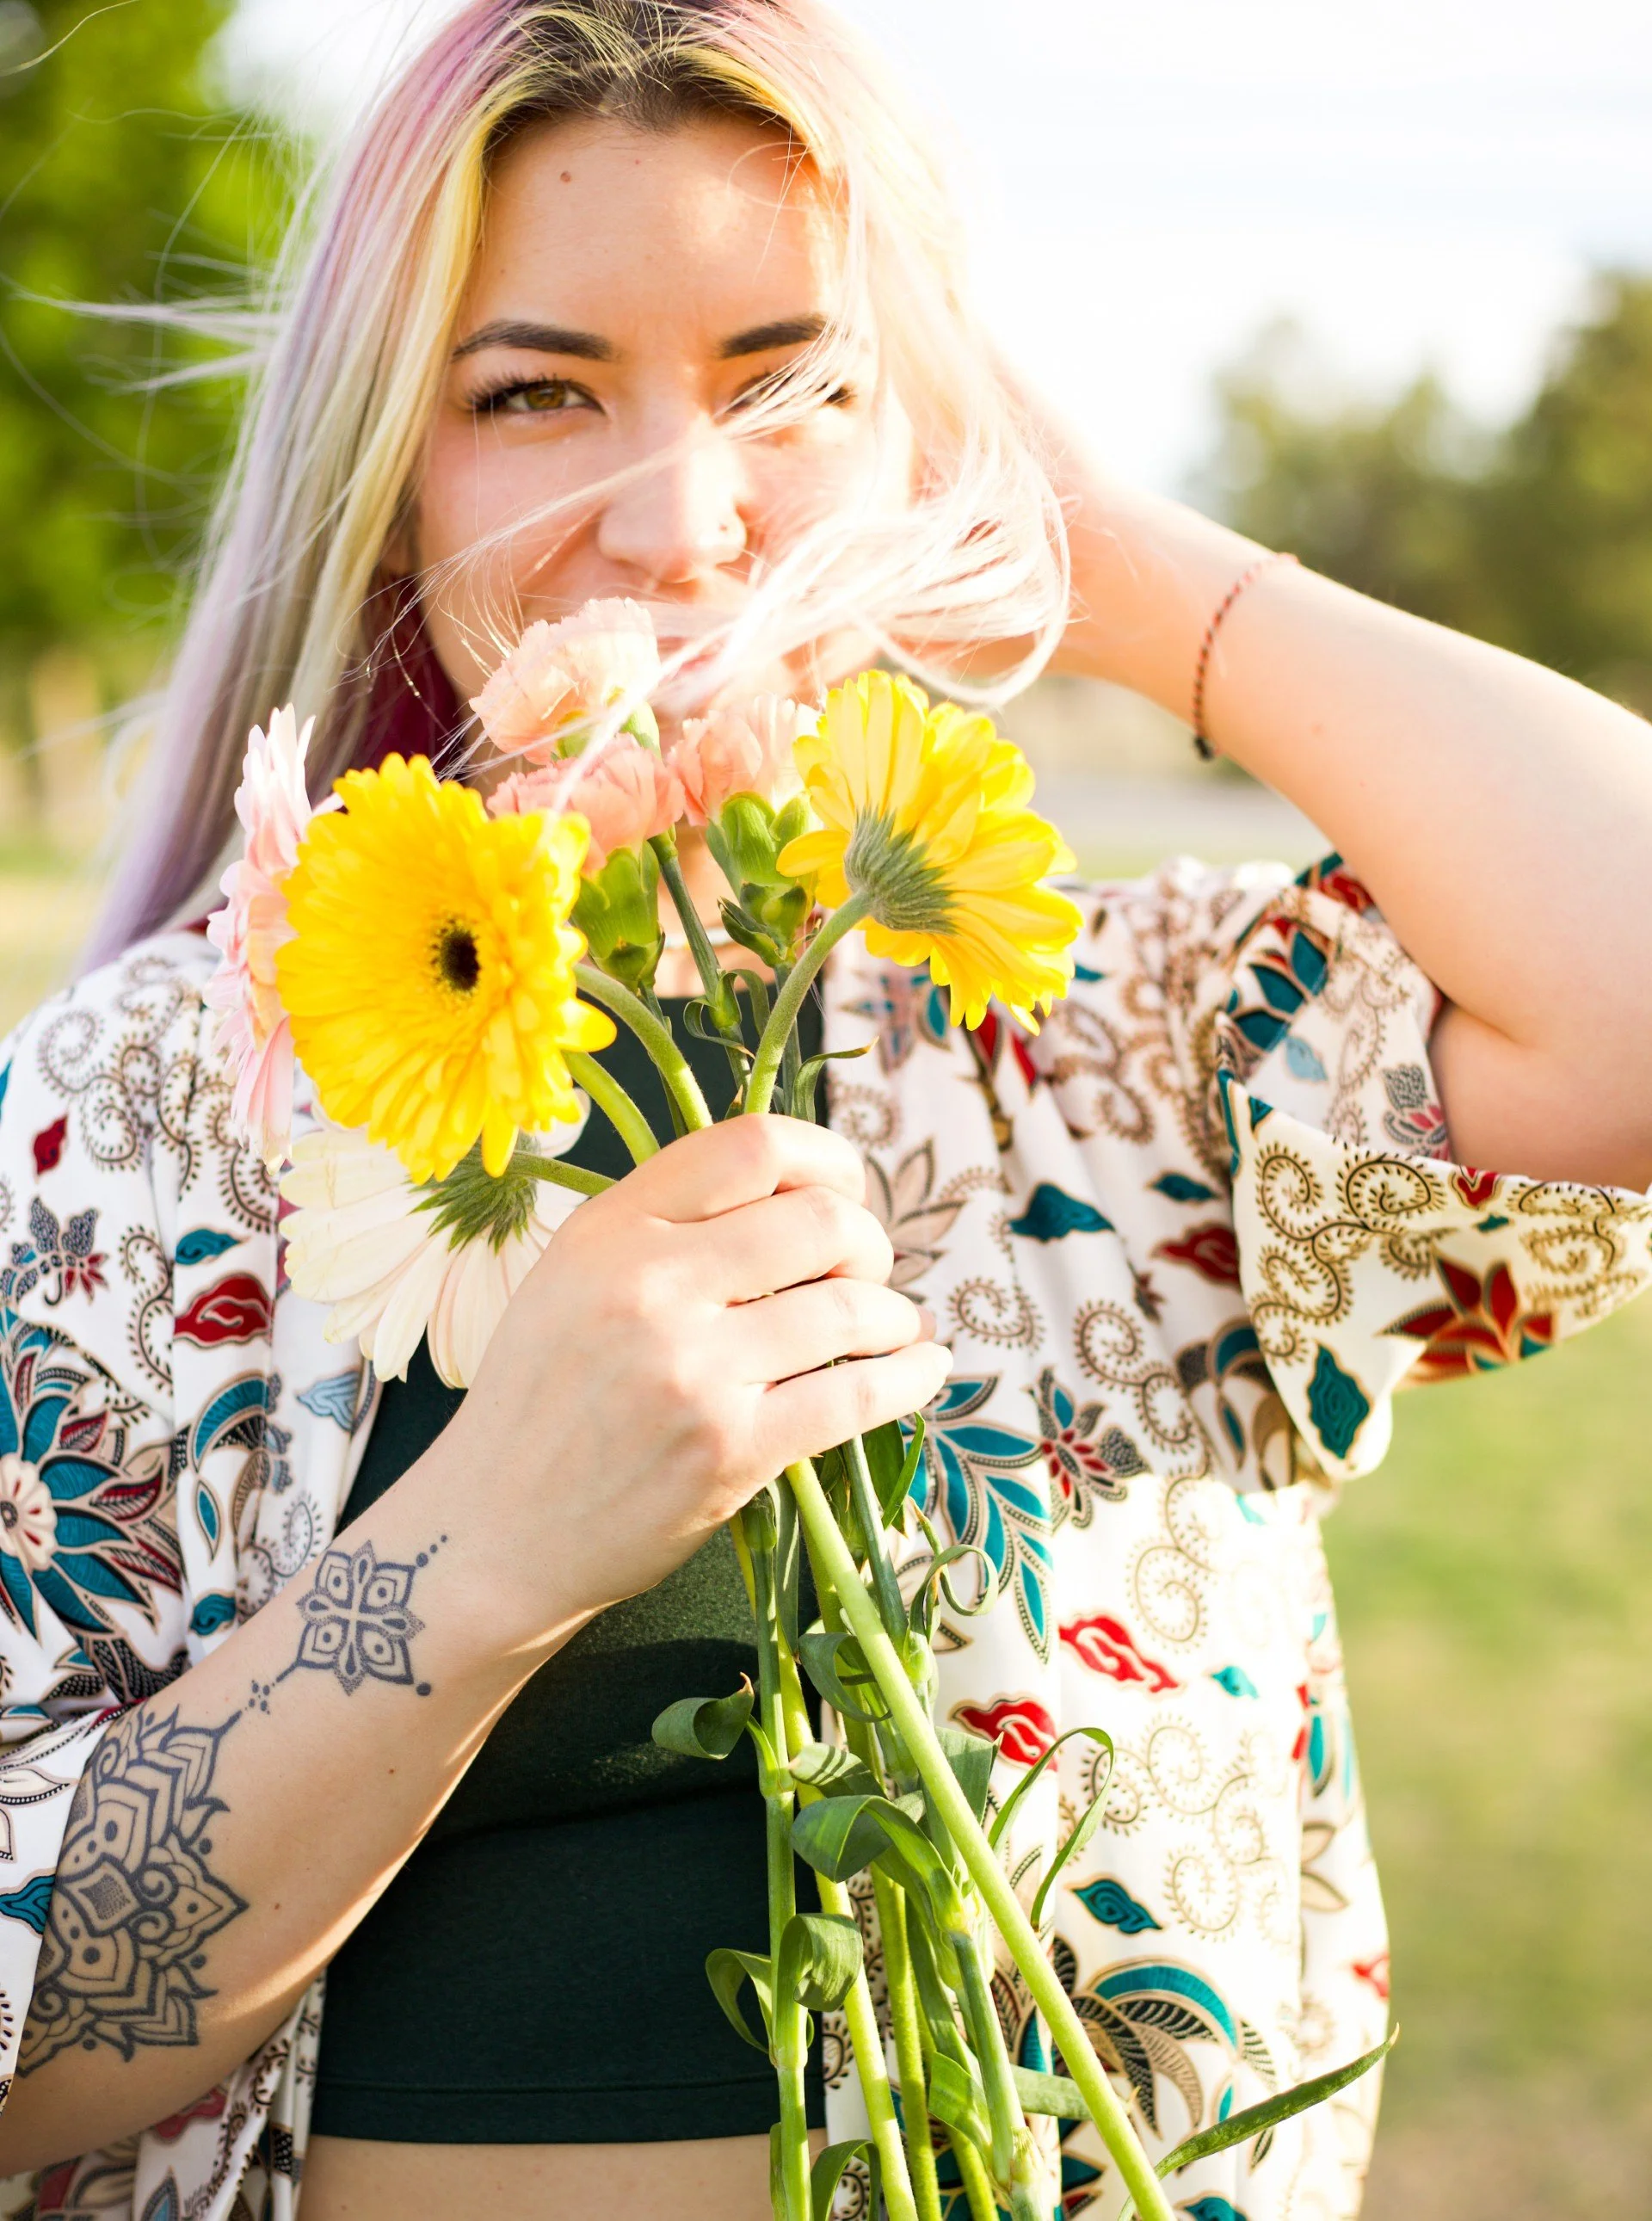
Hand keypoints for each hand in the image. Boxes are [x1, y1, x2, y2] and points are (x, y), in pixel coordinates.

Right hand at [437, 1116, 950, 1640]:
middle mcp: (649, 1286)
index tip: (844, 1188)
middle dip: (870, 1244)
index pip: (752, 1145)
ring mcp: (691, 1371)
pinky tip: (922, 1370)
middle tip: (866, 1275)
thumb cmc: (542, 1405)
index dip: (826, 1158)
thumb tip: (800, 1190)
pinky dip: (909, 1378)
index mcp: (608, 1230)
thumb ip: (665, 1226)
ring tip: (890, 1332)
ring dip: (894, 1319)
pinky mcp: (728, 1451)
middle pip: (822, 1220)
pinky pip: (856, 1395)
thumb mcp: (571, 1279)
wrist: (491, 1536)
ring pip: (852, 1309)